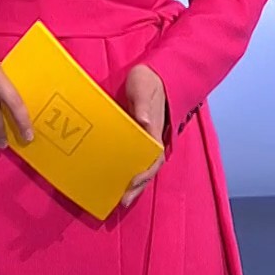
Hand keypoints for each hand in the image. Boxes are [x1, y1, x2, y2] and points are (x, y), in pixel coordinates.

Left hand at [121, 64, 167, 207]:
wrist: (156, 73)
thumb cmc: (148, 79)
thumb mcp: (143, 87)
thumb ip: (143, 104)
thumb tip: (144, 122)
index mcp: (155, 130)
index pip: (153, 159)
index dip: (144, 174)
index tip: (131, 183)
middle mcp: (153, 138)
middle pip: (148, 168)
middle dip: (138, 186)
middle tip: (122, 202)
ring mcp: (148, 137)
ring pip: (143, 164)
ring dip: (135, 182)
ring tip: (121, 197)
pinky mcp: (141, 134)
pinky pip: (136, 156)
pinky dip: (130, 168)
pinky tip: (119, 176)